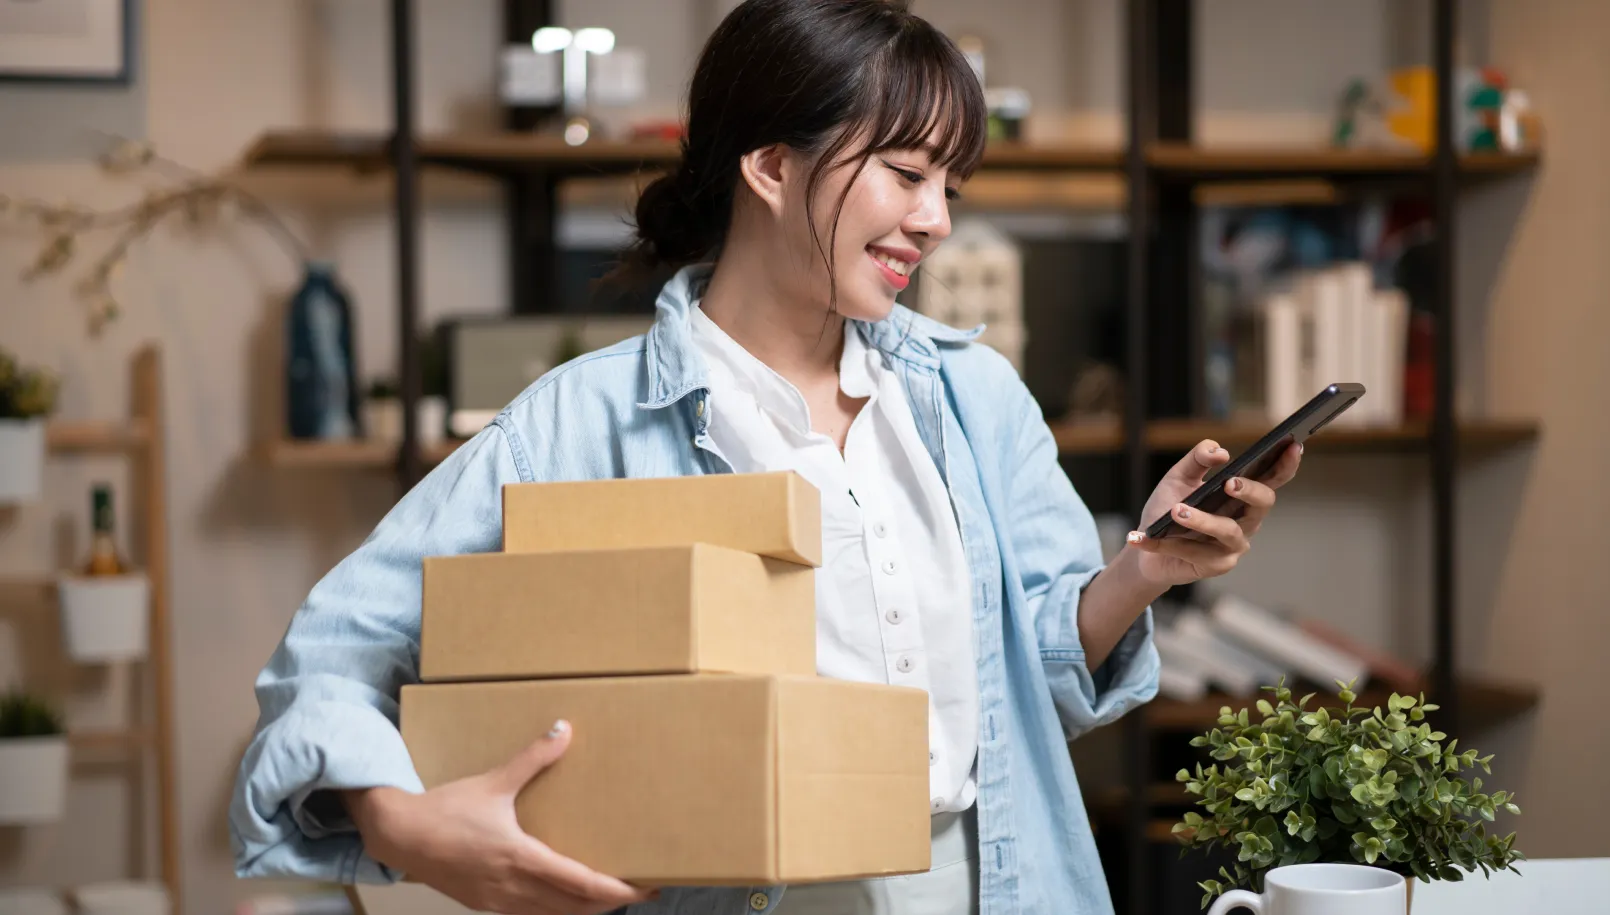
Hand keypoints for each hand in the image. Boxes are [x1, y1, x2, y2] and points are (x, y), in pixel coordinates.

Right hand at [342, 721, 655, 914]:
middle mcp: (513, 887)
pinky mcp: (484, 904)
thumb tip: (564, 730)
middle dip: (608, 903)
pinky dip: (555, 910)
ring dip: (582, 909)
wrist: (398, 835)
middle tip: (636, 890)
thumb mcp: (494, 781)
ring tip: (607, 895)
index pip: (581, 884)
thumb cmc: (445, 809)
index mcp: (520, 857)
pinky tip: (562, 897)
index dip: (616, 891)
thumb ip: (533, 758)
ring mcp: (498, 901)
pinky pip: (530, 914)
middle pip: (574, 908)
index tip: (643, 889)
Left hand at [1125, 438, 1302, 587]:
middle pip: (1262, 505)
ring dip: (1201, 521)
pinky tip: (1143, 538)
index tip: (1293, 446)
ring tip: (1176, 511)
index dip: (1286, 465)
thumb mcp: (1178, 477)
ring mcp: (1233, 545)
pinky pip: (1194, 552)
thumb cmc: (1168, 508)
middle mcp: (1245, 521)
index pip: (1272, 479)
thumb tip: (1219, 451)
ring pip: (1227, 531)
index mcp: (1242, 497)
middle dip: (1250, 491)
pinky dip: (1167, 544)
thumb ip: (1198, 459)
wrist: (1146, 546)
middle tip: (1230, 482)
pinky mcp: (1216, 565)